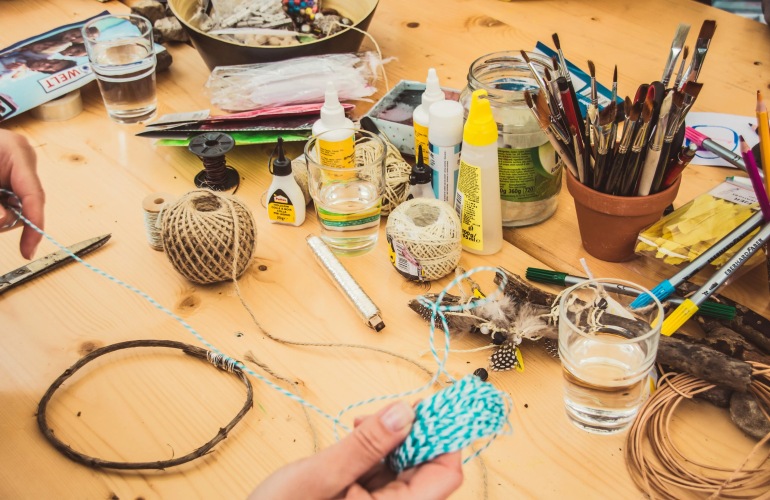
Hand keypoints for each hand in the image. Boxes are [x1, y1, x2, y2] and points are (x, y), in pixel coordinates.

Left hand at [0, 130, 43, 258]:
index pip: (34, 194)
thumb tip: (4, 221)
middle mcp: (21, 159)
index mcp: (17, 151)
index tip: (28, 249)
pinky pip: (9, 201)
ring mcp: (15, 166)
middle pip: (26, 203)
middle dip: (7, 218)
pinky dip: (0, 208)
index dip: (34, 225)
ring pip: (17, 206)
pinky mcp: (7, 175)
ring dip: (0, 213)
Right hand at [249, 401, 462, 498]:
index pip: (445, 475)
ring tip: (363, 425)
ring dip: (392, 440)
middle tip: (391, 409)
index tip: (433, 406)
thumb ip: (365, 445)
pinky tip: (357, 437)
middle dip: (412, 435)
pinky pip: (384, 473)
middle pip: (427, 469)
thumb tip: (404, 412)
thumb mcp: (320, 476)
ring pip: (405, 467)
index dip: (443, 438)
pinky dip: (375, 451)